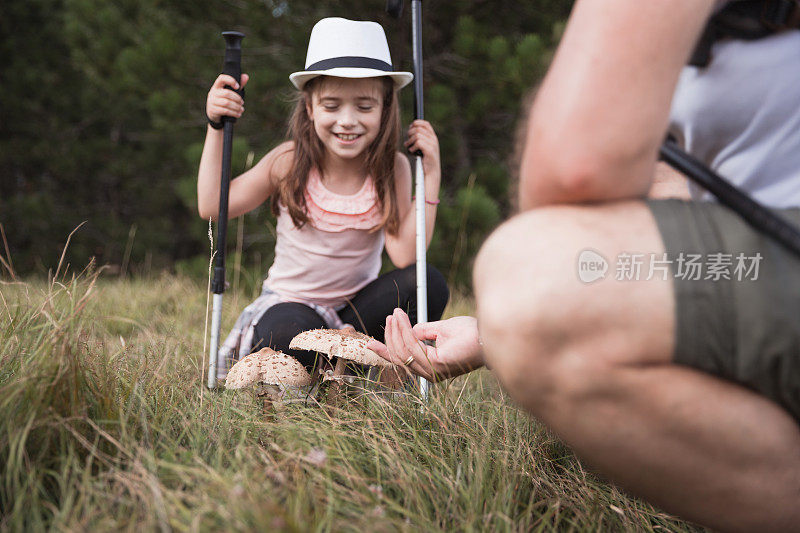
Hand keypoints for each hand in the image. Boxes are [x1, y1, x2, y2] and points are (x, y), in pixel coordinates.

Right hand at [206, 73, 249, 122]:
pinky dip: (234, 113)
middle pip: (227, 93)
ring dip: (237, 107)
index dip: (230, 80)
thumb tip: (246, 76)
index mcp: (217, 86)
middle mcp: (213, 92)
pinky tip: (238, 114)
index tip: (238, 86)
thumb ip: (238, 84)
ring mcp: (212, 101)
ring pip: (227, 103)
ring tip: (241, 109)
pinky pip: (225, 111)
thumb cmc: (224, 100)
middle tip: (242, 102)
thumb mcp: (230, 92)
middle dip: (237, 98)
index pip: (222, 79)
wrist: (214, 114)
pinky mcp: (213, 110)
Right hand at [367, 309, 483, 381]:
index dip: (386, 350)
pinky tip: (402, 319)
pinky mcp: (436, 364)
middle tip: (390, 316)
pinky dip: (404, 331)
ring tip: (395, 314)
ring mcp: (433, 371)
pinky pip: (412, 346)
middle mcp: (430, 374)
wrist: (487, 335)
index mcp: (431, 368)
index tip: (371, 341)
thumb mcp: (441, 330)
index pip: (402, 361)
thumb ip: (423, 331)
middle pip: (399, 357)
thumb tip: (407, 329)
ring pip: (403, 351)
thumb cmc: (469, 334)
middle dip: (390, 336)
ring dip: (396, 330)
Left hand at [404, 120, 440, 189]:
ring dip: (410, 141)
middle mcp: (434, 139)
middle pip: (419, 128)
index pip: (425, 124)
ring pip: (417, 135)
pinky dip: (413, 147)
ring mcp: (433, 145)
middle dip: (410, 133)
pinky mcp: (430, 151)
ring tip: (409, 147)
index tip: (410, 128)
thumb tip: (410, 129)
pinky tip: (412, 151)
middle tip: (408, 141)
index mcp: (433, 137)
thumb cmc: (425, 160)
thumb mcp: (423, 147)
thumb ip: (420, 138)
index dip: (417, 123)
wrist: (431, 173)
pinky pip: (418, 142)